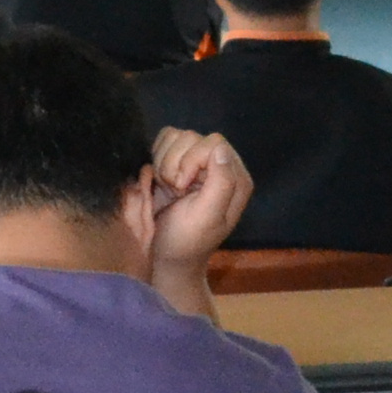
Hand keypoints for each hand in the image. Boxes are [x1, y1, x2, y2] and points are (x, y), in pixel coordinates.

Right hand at [142, 126, 253, 283]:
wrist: (164, 255)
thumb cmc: (187, 241)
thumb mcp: (208, 217)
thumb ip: (221, 183)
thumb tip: (220, 148)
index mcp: (235, 178)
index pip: (214, 143)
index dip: (192, 160)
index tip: (182, 187)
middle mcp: (219, 166)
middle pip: (192, 137)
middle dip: (175, 164)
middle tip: (175, 192)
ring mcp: (197, 162)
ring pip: (176, 137)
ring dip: (164, 164)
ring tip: (169, 190)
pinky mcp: (177, 161)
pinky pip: (164, 140)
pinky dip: (156, 158)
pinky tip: (161, 181)